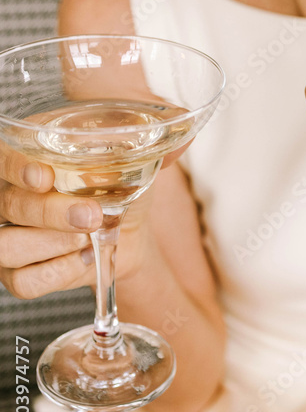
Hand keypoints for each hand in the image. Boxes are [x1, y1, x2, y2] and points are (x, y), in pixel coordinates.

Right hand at [0, 142, 188, 299]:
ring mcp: (9, 235)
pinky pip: (24, 282)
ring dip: (52, 246)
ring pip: (8, 247)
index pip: (3, 158)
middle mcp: (9, 194)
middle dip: (52, 213)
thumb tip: (180, 129)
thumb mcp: (137, 154)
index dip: (16, 167)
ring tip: (89, 236)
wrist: (127, 226)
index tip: (45, 177)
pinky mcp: (18, 272)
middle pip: (9, 205)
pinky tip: (85, 258)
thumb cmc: (120, 181)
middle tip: (93, 215)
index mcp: (28, 155)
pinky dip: (58, 274)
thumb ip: (156, 136)